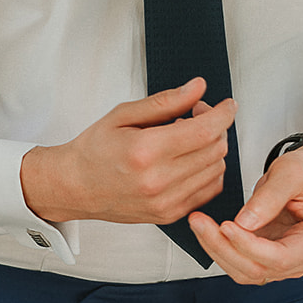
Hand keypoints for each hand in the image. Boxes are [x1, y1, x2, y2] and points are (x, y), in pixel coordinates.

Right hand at [21, 77, 233, 225]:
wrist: (75, 187)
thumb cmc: (94, 150)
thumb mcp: (123, 115)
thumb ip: (165, 101)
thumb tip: (198, 88)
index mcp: (145, 151)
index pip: (205, 130)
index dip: (223, 113)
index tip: (227, 104)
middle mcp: (158, 180)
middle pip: (215, 149)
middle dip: (216, 127)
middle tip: (196, 115)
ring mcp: (166, 202)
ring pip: (216, 169)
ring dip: (212, 149)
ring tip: (188, 138)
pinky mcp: (171, 214)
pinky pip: (209, 189)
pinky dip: (208, 170)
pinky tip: (190, 159)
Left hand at [188, 143, 302, 284]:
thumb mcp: (292, 172)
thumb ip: (270, 197)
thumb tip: (245, 222)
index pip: (280, 258)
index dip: (248, 245)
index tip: (225, 225)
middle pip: (258, 269)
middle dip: (224, 248)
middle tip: (200, 222)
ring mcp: (286, 262)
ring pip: (245, 271)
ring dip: (218, 250)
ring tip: (199, 224)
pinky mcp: (267, 257)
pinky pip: (240, 262)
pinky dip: (221, 249)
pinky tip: (207, 230)